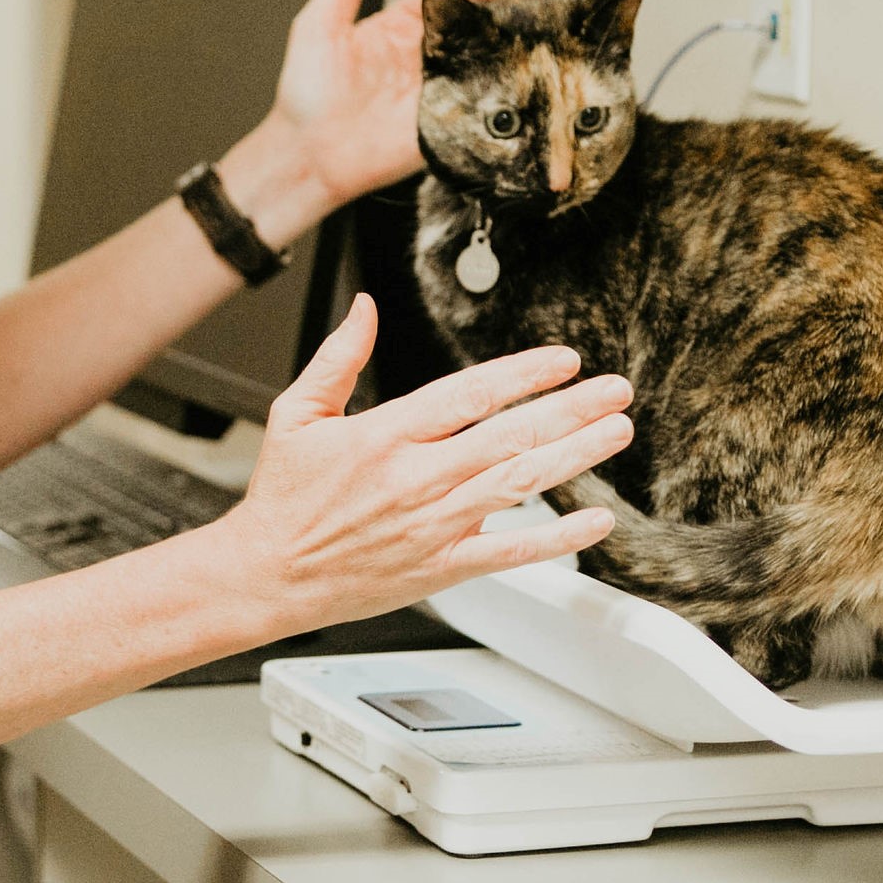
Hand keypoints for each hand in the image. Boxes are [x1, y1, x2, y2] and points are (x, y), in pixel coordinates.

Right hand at [203, 297, 627, 637]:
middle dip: (571, 409)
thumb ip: (338, 357)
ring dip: (575, 456)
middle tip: (614, 390)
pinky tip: (594, 519)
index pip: (470, 394)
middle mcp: (416, 478)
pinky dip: (557, 537)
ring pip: (519, 484)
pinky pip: (511, 552)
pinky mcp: (440, 568)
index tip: (564, 360)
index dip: (524, 374)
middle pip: (510, 435)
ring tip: (615, 432)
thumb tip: (365, 307)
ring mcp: (433, 525)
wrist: (267, 575)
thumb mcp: (297, 414)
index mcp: (385, 435)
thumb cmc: (283, 499)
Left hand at [218, 0, 550, 243]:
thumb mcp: (320, 23)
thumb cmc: (306, 97)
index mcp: (397, 27)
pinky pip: (484, 102)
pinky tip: (527, 68)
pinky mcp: (448, 123)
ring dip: (516, 34)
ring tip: (544, 13)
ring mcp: (439, 89)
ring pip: (487, 54)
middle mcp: (422, 56)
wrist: (309, 156)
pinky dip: (507, 86)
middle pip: (475, 18)